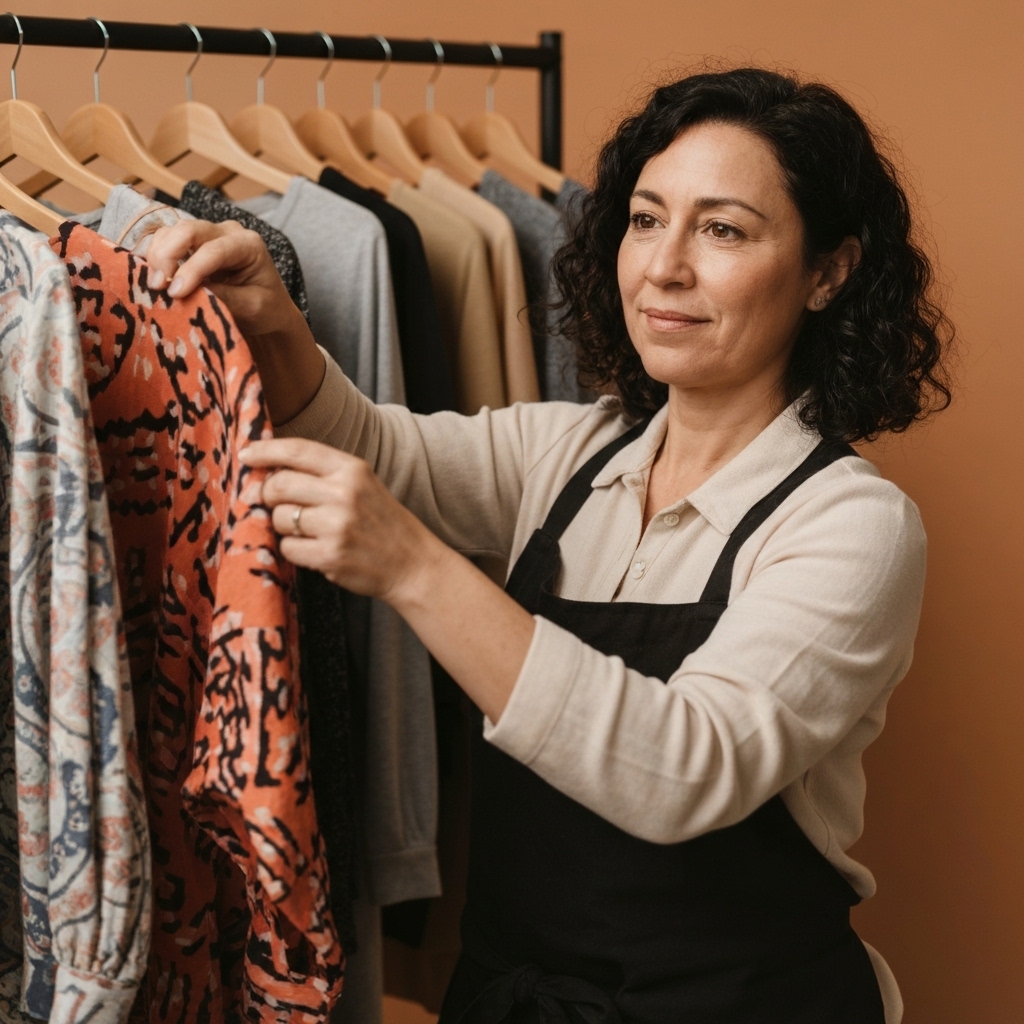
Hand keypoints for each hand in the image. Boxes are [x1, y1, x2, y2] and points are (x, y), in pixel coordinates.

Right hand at [144, 220, 324, 423]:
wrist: (269, 309)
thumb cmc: (266, 308)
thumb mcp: (251, 308)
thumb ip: (222, 297)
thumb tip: (186, 291)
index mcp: (249, 245)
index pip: (214, 251)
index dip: (191, 270)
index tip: (175, 294)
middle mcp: (227, 232)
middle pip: (188, 230)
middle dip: (167, 256)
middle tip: (157, 286)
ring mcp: (208, 234)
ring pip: (172, 232)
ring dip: (158, 256)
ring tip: (154, 285)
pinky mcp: (192, 244)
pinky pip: (166, 241)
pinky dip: (155, 256)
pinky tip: (151, 277)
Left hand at [241, 437, 441, 603]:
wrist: (412, 563)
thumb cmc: (382, 523)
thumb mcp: (362, 485)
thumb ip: (322, 474)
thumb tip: (268, 471)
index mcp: (352, 469)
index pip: (297, 451)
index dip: (265, 450)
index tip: (246, 454)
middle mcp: (344, 493)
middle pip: (278, 485)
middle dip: (268, 495)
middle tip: (277, 504)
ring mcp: (336, 525)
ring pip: (278, 518)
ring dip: (284, 526)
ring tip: (309, 532)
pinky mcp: (329, 555)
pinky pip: (288, 548)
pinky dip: (295, 550)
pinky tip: (316, 550)